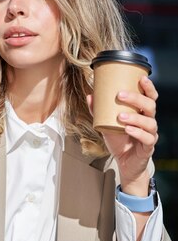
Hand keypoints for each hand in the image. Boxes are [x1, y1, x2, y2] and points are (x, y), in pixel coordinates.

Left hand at [87, 75, 158, 194]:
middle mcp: (148, 121)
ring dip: (135, 117)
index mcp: (141, 112)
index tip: (141, 78)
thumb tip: (90, 95)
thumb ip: (98, 110)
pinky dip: (137, 132)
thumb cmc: (118, 139)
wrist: (123, 161)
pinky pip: (147, 138)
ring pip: (150, 122)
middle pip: (150, 105)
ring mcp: (150, 134)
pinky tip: (128, 129)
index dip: (148, 87)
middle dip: (136, 98)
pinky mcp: (148, 147)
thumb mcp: (106, 123)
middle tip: (120, 95)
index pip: (150, 97)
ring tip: (120, 116)